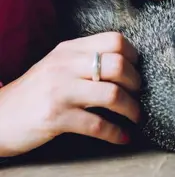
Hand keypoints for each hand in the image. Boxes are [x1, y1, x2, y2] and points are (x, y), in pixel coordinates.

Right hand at [0, 32, 140, 157]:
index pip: (114, 40)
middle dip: (136, 82)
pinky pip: (97, 125)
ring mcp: (60, 91)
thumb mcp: (56, 66)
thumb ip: (84, 59)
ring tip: (136, 116)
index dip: (133, 55)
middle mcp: (65, 65)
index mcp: (68, 50)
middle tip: (139, 94)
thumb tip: (124, 63)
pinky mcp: (56, 118)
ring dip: (132, 109)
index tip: (137, 69)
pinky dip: (116, 133)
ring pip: (112, 95)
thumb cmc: (34, 93)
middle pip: (118, 65)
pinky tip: (123, 137)